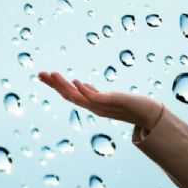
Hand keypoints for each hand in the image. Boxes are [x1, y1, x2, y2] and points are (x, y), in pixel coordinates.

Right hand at [38, 71, 163, 129]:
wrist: (148, 113)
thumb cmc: (129, 105)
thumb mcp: (108, 97)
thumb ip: (94, 93)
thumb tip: (81, 86)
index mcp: (91, 104)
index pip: (69, 94)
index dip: (56, 86)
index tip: (45, 75)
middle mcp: (93, 107)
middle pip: (68, 96)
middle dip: (54, 85)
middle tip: (39, 74)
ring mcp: (101, 106)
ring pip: (77, 97)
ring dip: (64, 86)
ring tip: (53, 74)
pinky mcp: (111, 102)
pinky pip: (94, 97)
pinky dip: (84, 90)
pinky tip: (76, 81)